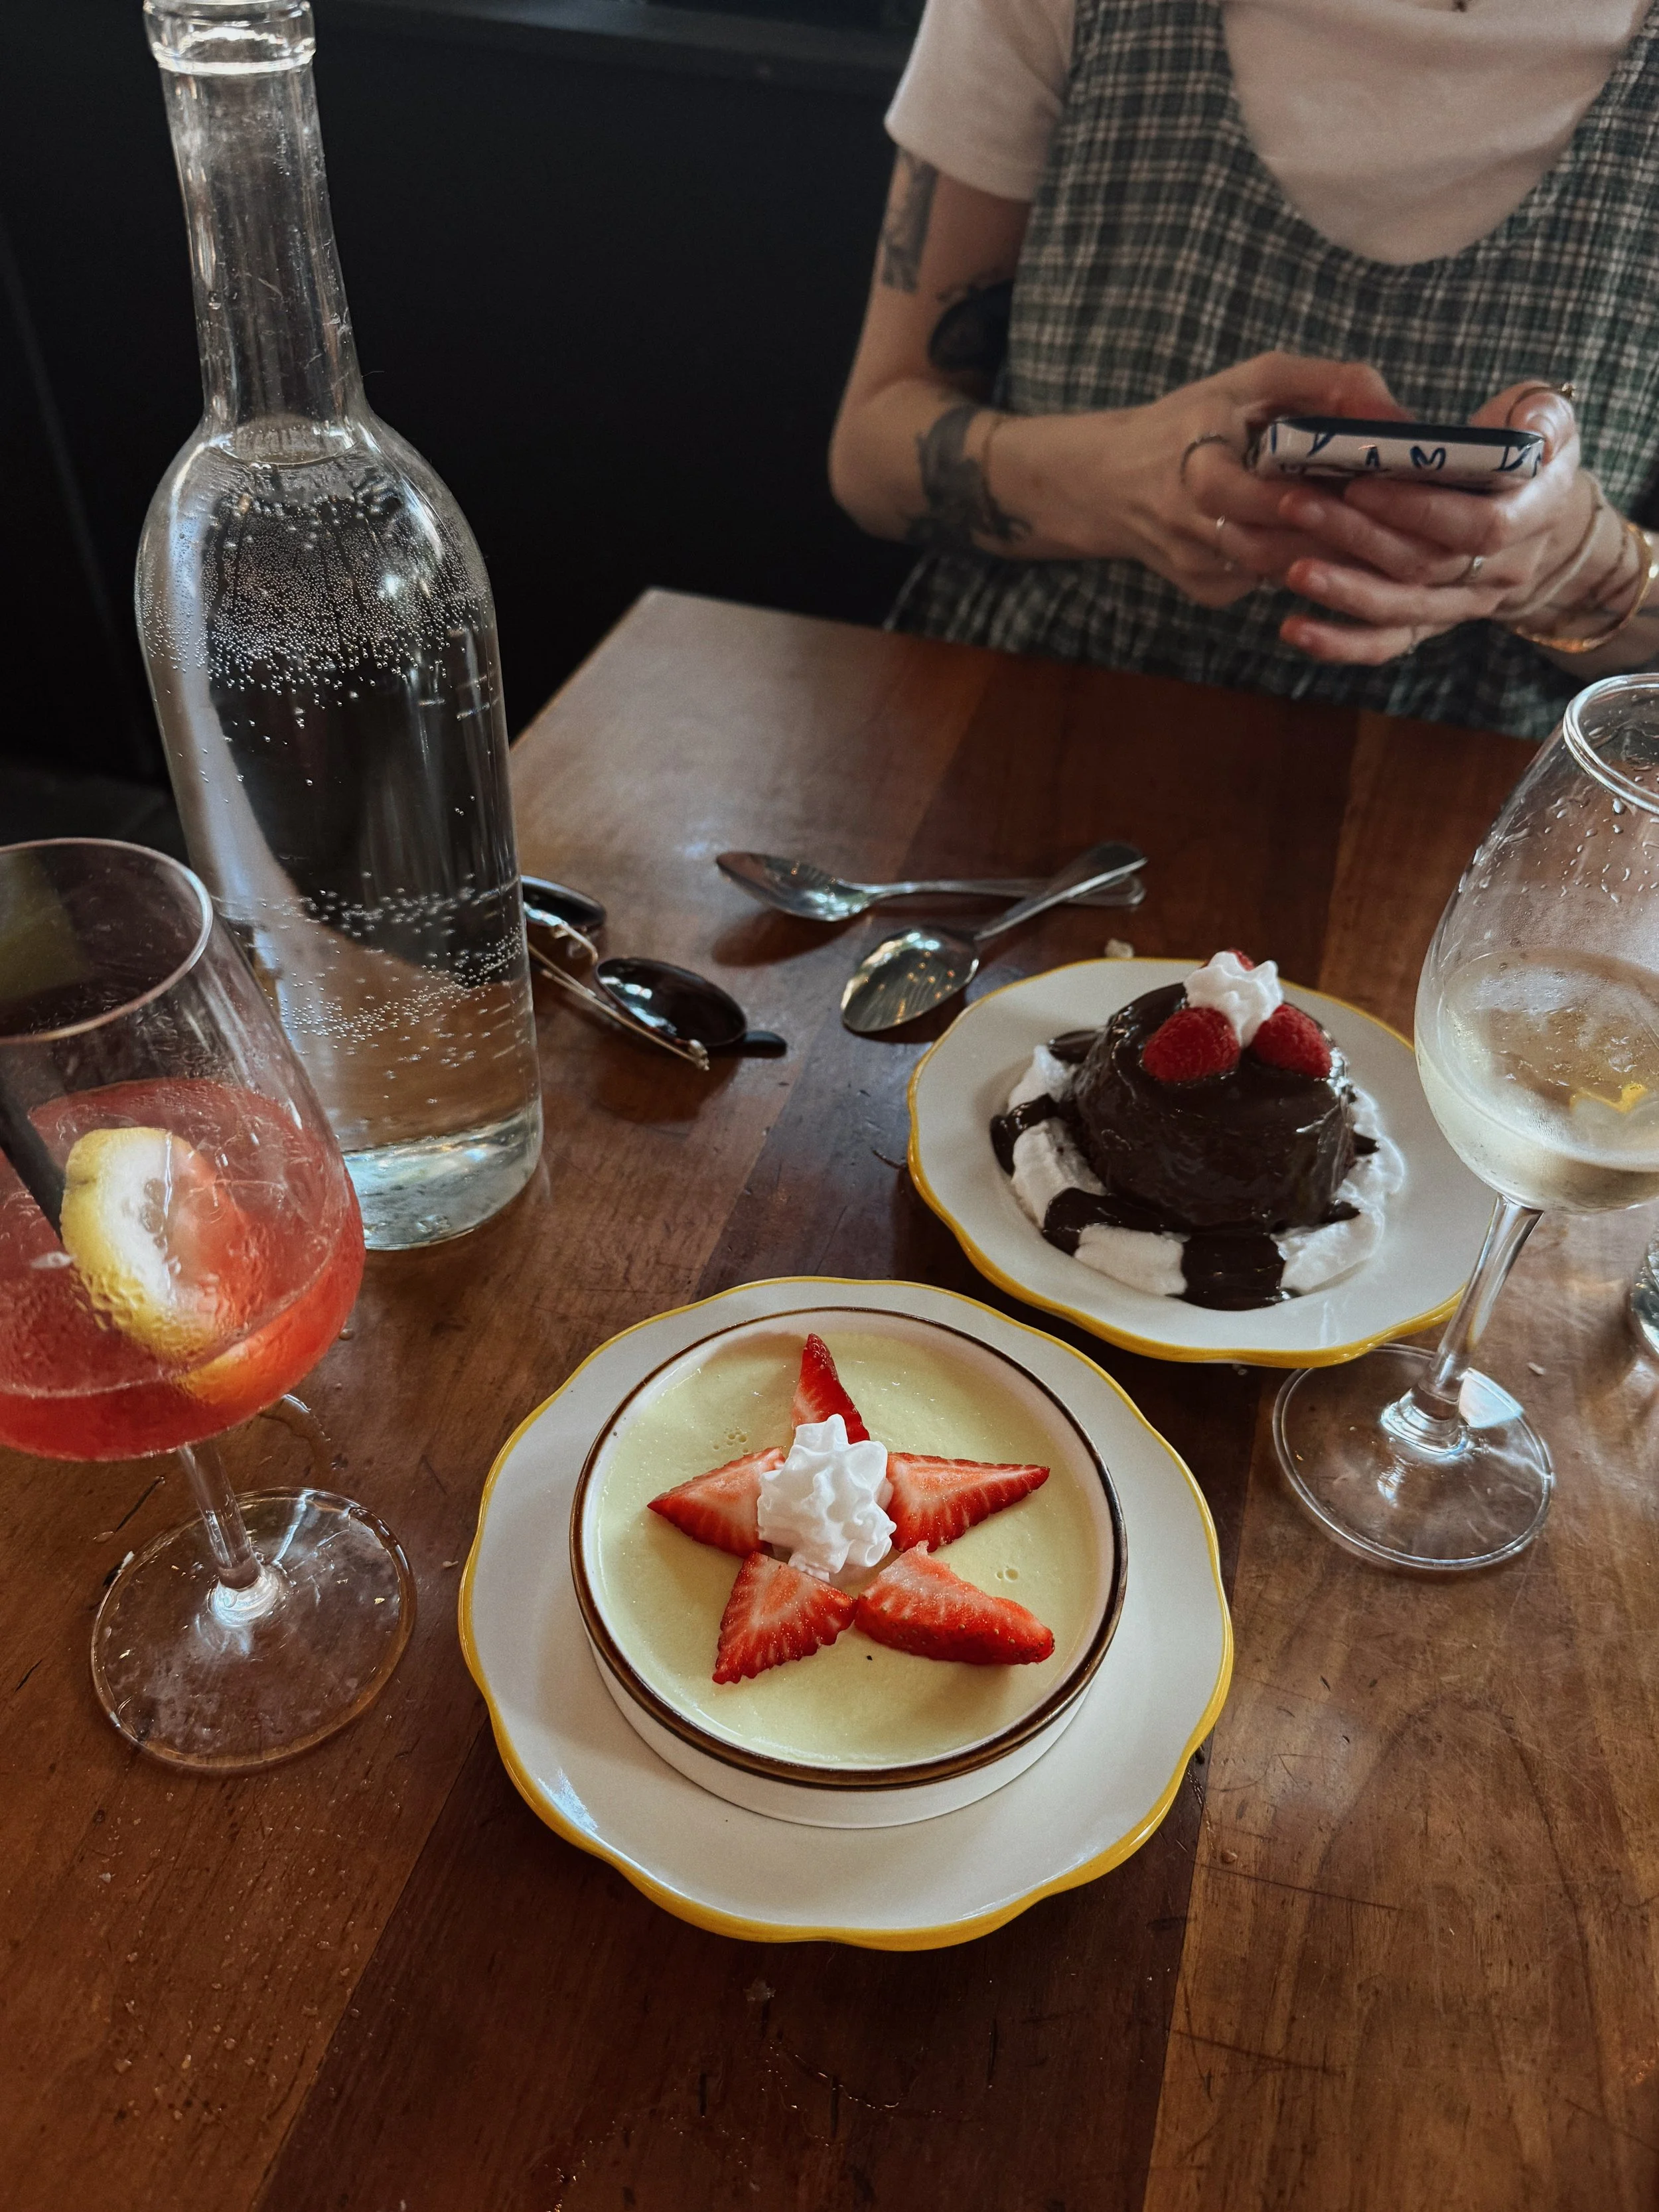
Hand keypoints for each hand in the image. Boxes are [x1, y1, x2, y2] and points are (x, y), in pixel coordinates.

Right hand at [1030, 352, 1403, 606]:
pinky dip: (1308, 562)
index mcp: (1194, 466)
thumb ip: (1328, 385)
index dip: (1313, 499)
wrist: (1109, 482)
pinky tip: (1334, 542)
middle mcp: (1190, 527)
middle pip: (1281, 545)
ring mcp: (1198, 569)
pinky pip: (1272, 580)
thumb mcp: (1252, 380)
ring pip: (1284, 570)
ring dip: (1335, 554)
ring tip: (1384, 531)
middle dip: (1342, 533)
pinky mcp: (1208, 593)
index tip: (1371, 487)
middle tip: (1402, 519)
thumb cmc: (1191, 419)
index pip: (1259, 495)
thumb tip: (1399, 417)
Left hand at [1269, 384, 1605, 663]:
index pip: (1478, 526)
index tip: (1360, 485)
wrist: (1535, 512)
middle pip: (1424, 565)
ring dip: (1341, 591)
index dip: (1419, 509)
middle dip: (1356, 537)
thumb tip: (1534, 436)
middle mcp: (1501, 571)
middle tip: (1295, 506)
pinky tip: (1293, 630)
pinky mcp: (1431, 624)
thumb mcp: (1548, 416)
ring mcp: (1464, 604)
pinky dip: (1339, 643)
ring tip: (1288, 568)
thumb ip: (1542, 416)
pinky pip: (1387, 644)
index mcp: (1534, 515)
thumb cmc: (1528, 448)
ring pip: (1400, 608)